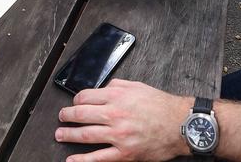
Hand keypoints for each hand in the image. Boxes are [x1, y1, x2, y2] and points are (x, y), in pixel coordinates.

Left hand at [55, 80, 190, 161]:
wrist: (180, 124)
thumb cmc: (160, 105)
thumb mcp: (136, 86)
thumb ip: (115, 86)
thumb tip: (101, 89)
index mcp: (116, 96)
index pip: (85, 97)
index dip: (75, 101)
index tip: (74, 104)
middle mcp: (114, 114)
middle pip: (80, 115)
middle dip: (66, 116)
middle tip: (61, 118)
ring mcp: (118, 135)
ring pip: (85, 135)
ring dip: (68, 135)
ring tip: (60, 135)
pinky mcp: (125, 153)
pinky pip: (99, 158)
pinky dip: (83, 160)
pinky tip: (72, 160)